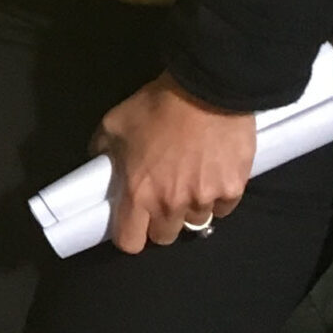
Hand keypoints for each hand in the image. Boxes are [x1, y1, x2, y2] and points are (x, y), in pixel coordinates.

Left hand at [93, 73, 256, 252]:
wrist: (205, 90)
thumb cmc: (156, 106)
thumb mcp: (115, 123)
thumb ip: (102, 149)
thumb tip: (99, 162)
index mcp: (139, 193)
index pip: (131, 242)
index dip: (130, 236)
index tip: (133, 223)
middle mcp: (171, 204)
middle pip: (166, 237)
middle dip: (161, 223)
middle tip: (163, 198)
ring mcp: (205, 199)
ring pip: (197, 222)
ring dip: (191, 209)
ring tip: (191, 182)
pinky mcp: (233, 190)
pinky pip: (223, 207)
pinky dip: (218, 197)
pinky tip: (213, 176)